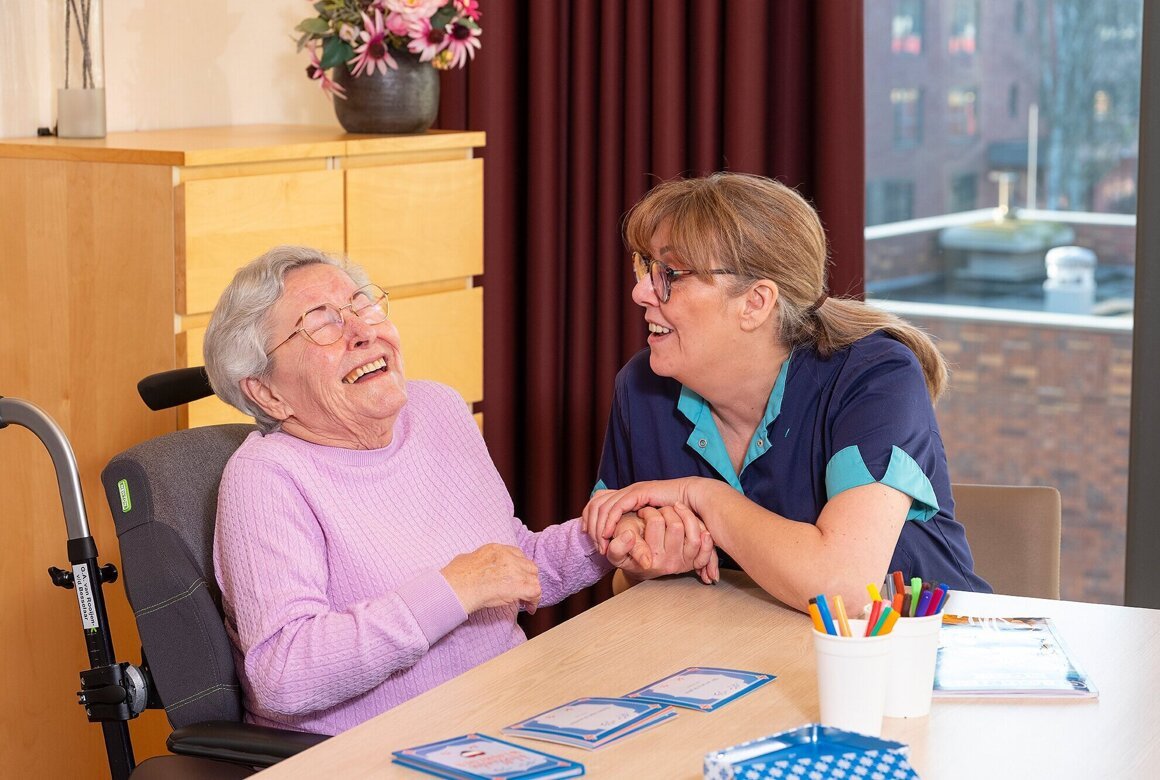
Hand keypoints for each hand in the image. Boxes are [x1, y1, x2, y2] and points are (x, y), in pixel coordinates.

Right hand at [441, 543, 541, 614]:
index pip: (517, 554)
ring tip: (526, 601)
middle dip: (527, 577)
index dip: (519, 567)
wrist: (456, 588)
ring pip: (534, 578)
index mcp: (496, 549)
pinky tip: (529, 608)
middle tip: (522, 590)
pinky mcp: (518, 585)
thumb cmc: (455, 577)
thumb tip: (472, 564)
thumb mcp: (465, 559)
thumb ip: (476, 560)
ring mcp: (514, 570)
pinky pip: (535, 592)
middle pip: (528, 565)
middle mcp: (508, 557)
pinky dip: (534, 601)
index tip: (517, 576)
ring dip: (530, 589)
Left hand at [582, 479, 697, 553]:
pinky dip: (609, 521)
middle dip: (591, 526)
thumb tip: (621, 536)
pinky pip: (616, 507)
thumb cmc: (675, 514)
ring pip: (602, 507)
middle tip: (595, 545)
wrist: (692, 499)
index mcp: (626, 497)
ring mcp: (631, 491)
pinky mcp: (638, 493)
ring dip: (599, 527)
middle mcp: (626, 492)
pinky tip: (609, 534)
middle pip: (595, 505)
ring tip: (602, 544)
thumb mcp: (649, 524)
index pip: (596, 503)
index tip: (589, 538)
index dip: (589, 520)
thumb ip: (636, 529)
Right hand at [606, 505, 719, 584]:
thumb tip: (629, 536)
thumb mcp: (616, 551)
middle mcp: (668, 563)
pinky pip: (705, 546)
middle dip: (665, 511)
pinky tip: (691, 523)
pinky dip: (702, 532)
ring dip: (683, 517)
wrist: (641, 566)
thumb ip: (617, 547)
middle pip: (676, 525)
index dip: (649, 514)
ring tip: (671, 514)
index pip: (655, 523)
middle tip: (655, 512)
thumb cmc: (629, 552)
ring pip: (692, 532)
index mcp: (650, 558)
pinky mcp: (693, 561)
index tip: (642, 511)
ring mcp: (683, 563)